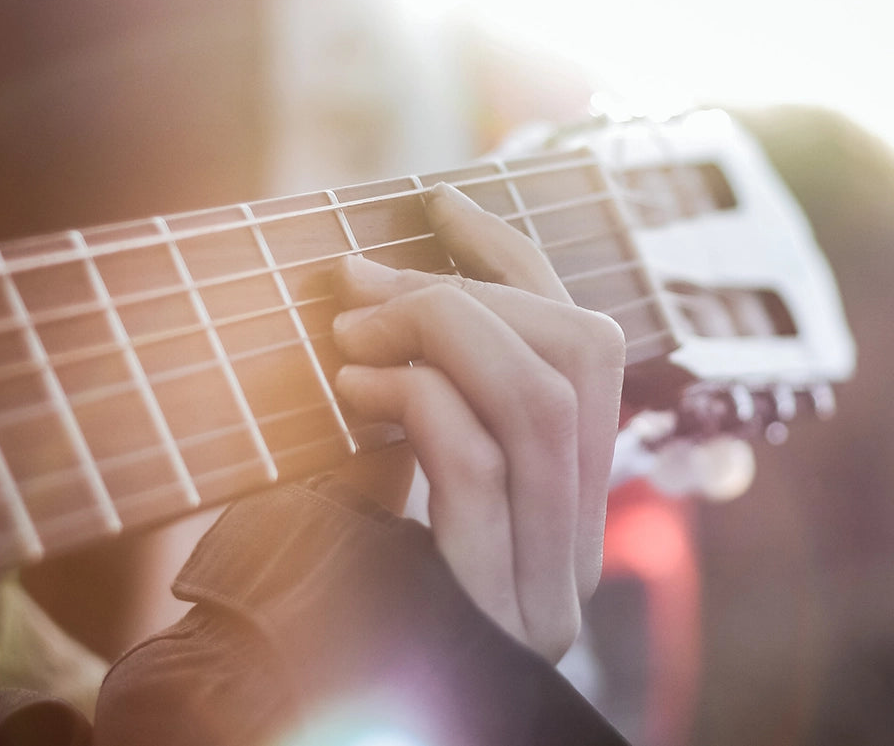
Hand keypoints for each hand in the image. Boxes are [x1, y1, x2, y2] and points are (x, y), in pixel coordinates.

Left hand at [330, 183, 625, 661]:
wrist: (306, 730)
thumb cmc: (322, 609)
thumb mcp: (378, 488)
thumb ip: (414, 412)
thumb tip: (384, 300)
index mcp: (565, 507)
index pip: (587, 348)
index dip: (520, 260)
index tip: (447, 200)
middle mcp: (575, 546)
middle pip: (579, 353)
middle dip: (464, 291)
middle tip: (357, 285)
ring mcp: (544, 583)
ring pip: (541, 395)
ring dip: (437, 332)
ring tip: (348, 337)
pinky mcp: (490, 605)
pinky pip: (479, 457)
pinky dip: (415, 396)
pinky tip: (351, 393)